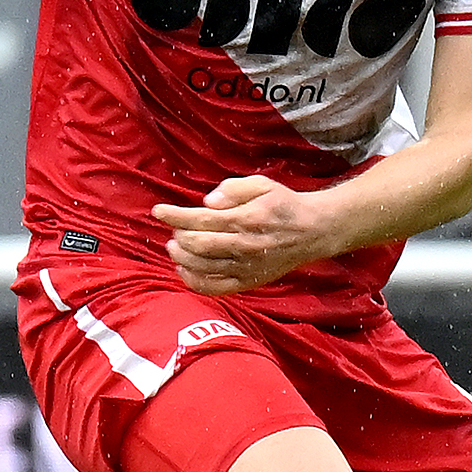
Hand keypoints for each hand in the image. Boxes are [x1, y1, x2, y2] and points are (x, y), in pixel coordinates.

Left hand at [154, 175, 339, 294]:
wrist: (313, 231)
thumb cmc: (283, 204)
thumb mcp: (261, 184)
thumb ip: (231, 189)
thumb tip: (206, 203)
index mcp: (246, 219)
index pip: (200, 219)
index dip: (174, 215)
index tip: (158, 211)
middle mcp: (244, 245)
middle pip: (197, 245)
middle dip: (178, 236)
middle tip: (173, 230)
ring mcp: (246, 267)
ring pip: (202, 267)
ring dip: (180, 257)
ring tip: (175, 247)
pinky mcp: (248, 282)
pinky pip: (214, 288)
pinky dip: (193, 281)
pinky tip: (184, 270)